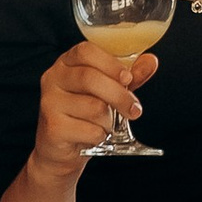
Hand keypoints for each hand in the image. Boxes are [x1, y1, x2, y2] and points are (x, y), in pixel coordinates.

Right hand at [27, 37, 157, 171]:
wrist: (61, 149)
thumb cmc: (84, 114)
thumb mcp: (107, 91)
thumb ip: (128, 76)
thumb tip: (151, 61)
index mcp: (66, 63)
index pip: (85, 51)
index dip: (110, 63)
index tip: (128, 77)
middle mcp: (53, 79)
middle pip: (90, 79)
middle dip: (119, 96)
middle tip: (134, 109)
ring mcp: (49, 103)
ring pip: (94, 107)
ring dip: (110, 120)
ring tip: (106, 125)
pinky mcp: (52, 127)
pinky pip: (90, 130)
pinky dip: (100, 136)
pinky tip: (94, 136)